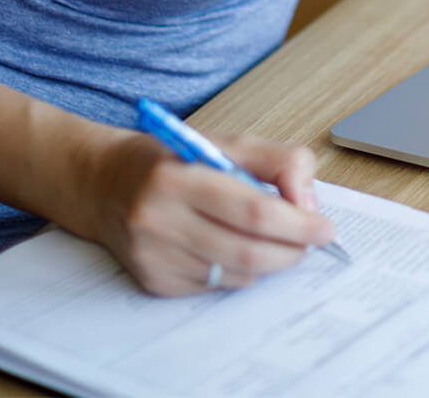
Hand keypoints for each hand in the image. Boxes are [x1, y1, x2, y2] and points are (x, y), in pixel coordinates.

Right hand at [83, 128, 335, 295]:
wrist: (104, 184)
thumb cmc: (171, 159)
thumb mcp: (225, 142)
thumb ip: (276, 161)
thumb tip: (308, 202)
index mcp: (176, 176)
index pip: (251, 210)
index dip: (296, 223)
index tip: (324, 227)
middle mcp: (159, 220)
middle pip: (247, 250)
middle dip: (292, 249)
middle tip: (312, 239)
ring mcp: (153, 256)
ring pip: (236, 273)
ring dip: (270, 261)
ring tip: (279, 241)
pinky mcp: (153, 282)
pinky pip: (216, 285)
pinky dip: (240, 270)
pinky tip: (237, 247)